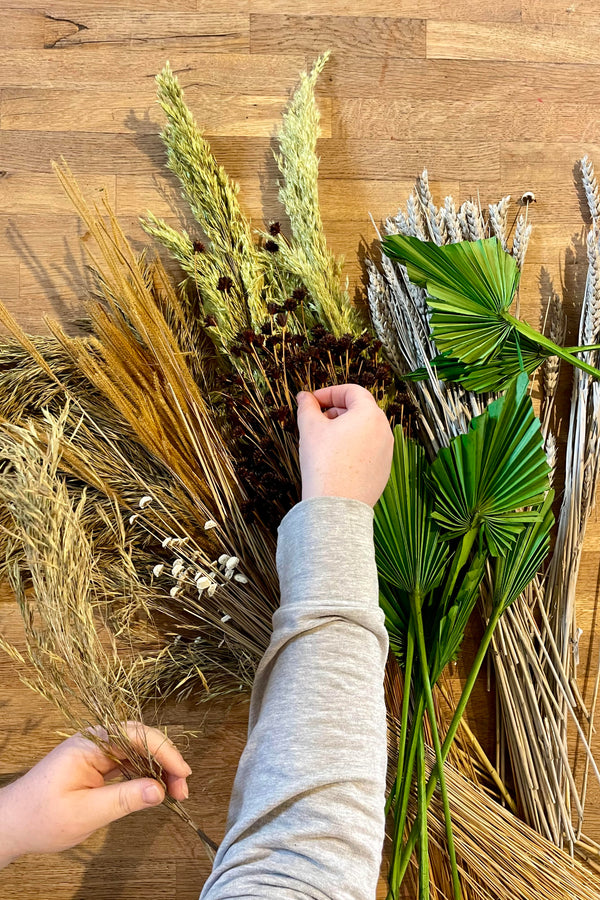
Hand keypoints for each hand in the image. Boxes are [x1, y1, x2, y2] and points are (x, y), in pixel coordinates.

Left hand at [0, 722, 191, 866]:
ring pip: (138, 750)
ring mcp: (96, 751)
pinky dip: (145, 774)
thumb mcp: (84, 813)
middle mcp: (95, 742)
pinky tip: (154, 789)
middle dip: (166, 760)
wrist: (13, 825)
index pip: (137, 736)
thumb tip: (159, 790)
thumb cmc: (41, 818)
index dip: (164, 752)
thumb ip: (123, 799)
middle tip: (182, 789)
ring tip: (174, 792)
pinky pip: (128, 761)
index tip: (182, 775)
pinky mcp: (97, 764)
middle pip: (141, 739)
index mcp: (90, 745)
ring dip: (158, 768)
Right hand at [296, 383, 393, 506]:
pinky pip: (368, 450)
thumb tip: (304, 397)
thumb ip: (307, 407)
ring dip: (344, 429)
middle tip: (316, 420)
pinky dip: (353, 447)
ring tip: (324, 440)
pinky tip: (335, 459)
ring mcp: (387, 451)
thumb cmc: (324, 464)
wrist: (336, 504)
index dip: (329, 392)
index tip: (313, 401)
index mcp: (370, 414)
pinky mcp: (384, 469)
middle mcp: (384, 430)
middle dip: (336, 410)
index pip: (351, 391)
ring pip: (364, 430)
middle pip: (360, 410)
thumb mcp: (310, 428)